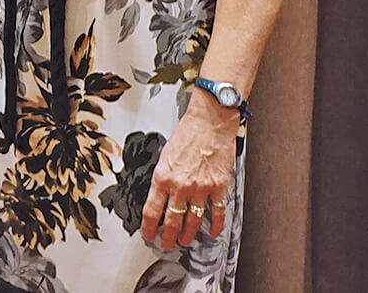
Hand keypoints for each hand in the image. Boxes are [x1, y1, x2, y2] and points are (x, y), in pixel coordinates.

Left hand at [140, 97, 238, 248]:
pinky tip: (213, 231)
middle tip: (167, 244)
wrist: (209, 123)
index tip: (149, 234)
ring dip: (188, 234)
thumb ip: (163, 177)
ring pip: (193, 221)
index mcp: (163, 177)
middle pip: (172, 221)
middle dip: (168, 237)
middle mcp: (180, 186)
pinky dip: (215, 224)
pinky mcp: (219, 187)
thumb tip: (160, 195)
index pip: (152, 210)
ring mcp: (201, 188)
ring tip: (185, 240)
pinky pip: (217, 212)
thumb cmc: (187, 134)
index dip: (149, 227)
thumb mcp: (165, 156)